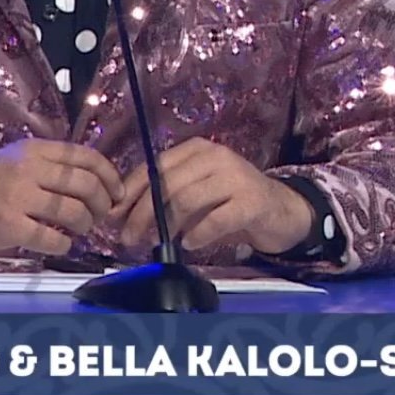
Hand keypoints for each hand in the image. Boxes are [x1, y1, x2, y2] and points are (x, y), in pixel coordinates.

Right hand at [0, 140, 124, 259]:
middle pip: (86, 185)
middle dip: (102, 204)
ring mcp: (18, 197)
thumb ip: (50, 165)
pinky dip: (64, 244)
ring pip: (73, 211)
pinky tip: (61, 244)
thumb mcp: (15, 160)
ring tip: (80, 230)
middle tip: (100, 216)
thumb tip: (96, 180)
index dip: (110, 176)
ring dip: (85, 225)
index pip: (86, 156)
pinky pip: (52, 238)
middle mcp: (28, 168)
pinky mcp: (8, 225)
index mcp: (33, 150)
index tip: (117, 192)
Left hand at [112, 139, 313, 255]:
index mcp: (198, 150)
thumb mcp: (197, 193)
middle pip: (166, 183)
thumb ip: (165, 197)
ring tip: (156, 243)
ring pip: (187, 199)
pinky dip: (197, 234)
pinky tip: (189, 244)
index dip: (130, 192)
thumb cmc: (232, 203)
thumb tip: (121, 214)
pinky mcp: (252, 201)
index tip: (113, 216)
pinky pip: (216, 219)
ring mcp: (236, 177)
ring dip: (165, 225)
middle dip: (140, 213)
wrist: (282, 210)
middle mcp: (216, 157)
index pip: (154, 167)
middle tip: (128, 238)